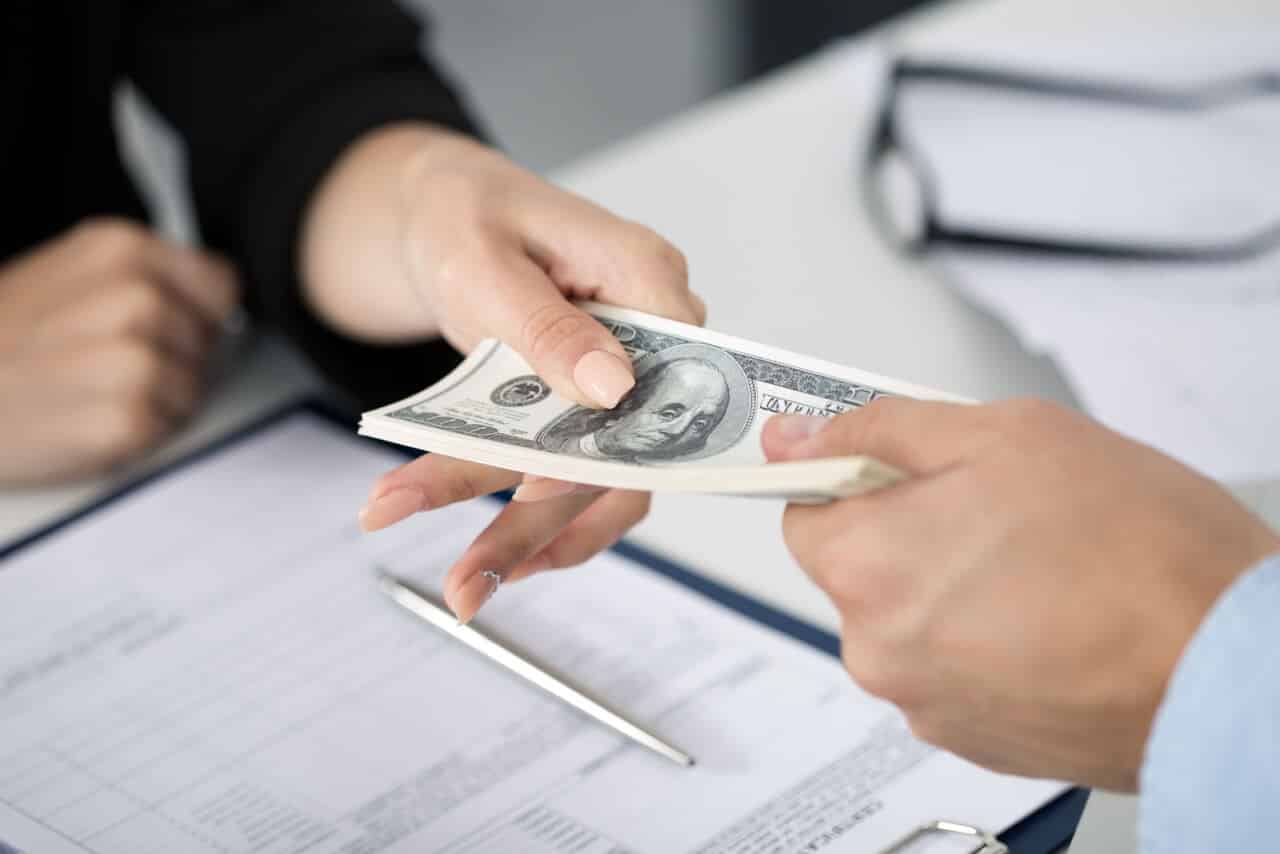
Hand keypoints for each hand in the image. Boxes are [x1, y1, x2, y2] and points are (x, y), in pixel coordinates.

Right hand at [0, 219, 239, 484]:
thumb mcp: (65, 275)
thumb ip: (141, 277)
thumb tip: (212, 299)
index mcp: (123, 249)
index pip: (220, 285)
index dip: (195, 313)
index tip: (157, 327)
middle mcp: (135, 298)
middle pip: (207, 343)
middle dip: (171, 359)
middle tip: (97, 364)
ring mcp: (132, 360)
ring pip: (192, 390)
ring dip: (153, 400)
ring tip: (86, 391)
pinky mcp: (125, 419)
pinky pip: (164, 431)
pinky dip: (131, 437)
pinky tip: (80, 420)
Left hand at [311, 127, 702, 620]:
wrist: (443, 216)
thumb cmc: (466, 215)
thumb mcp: (484, 260)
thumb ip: (546, 323)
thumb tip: (612, 386)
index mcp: (646, 278)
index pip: (661, 376)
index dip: (612, 444)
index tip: (537, 488)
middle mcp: (653, 336)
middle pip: (625, 446)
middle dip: (542, 519)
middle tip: (469, 580)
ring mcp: (627, 377)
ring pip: (600, 478)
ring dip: (528, 535)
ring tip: (462, 585)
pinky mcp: (594, 408)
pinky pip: (577, 474)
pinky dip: (526, 514)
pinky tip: (489, 556)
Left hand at [763, 399, 1278, 789]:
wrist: (1231, 669)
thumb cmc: (1139, 552)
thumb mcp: (1001, 436)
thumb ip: (880, 430)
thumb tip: (798, 435)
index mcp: (866, 566)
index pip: (804, 509)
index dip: (852, 476)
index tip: (891, 466)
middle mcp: (878, 649)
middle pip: (860, 566)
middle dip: (913, 530)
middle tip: (1000, 507)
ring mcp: (927, 703)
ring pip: (912, 618)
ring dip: (955, 586)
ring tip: (1042, 564)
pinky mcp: (974, 739)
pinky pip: (954, 668)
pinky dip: (987, 640)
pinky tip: (1051, 615)